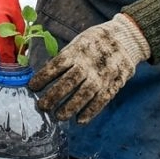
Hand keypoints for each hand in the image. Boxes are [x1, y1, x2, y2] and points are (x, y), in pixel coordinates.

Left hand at [28, 13, 149, 123]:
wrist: (126, 38)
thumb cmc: (96, 41)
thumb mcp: (80, 42)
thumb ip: (66, 58)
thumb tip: (45, 74)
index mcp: (78, 50)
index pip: (57, 65)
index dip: (43, 77)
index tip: (32, 87)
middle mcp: (89, 63)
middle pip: (69, 82)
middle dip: (54, 96)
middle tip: (42, 106)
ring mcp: (102, 75)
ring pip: (84, 94)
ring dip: (70, 107)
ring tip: (58, 116)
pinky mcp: (114, 83)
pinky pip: (101, 100)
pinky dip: (90, 111)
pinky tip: (79, 120)